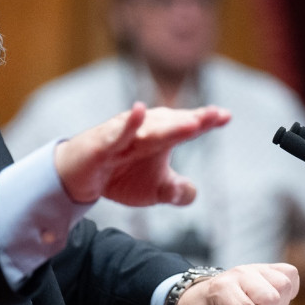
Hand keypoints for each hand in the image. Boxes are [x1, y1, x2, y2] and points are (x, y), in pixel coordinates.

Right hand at [54, 102, 229, 204]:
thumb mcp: (152, 190)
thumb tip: (192, 193)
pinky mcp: (102, 143)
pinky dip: (128, 124)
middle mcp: (144, 130)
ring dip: (170, 125)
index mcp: (160, 138)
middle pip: (172, 124)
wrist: (77, 178)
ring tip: (192, 123)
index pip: (186, 127)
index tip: (226, 116)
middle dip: (193, 120)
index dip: (206, 122)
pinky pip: (116, 134)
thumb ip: (174, 190)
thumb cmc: (118, 175)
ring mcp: (123, 134)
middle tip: (214, 116)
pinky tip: (139, 112)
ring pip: (150, 129)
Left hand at [175, 263, 298, 304]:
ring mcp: (254, 268)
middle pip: (271, 297)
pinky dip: (287, 290)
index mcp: (220, 293)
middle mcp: (239, 275)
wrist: (199, 301)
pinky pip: (290, 274)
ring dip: (278, 304)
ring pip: (284, 285)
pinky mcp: (267, 267)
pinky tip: (270, 299)